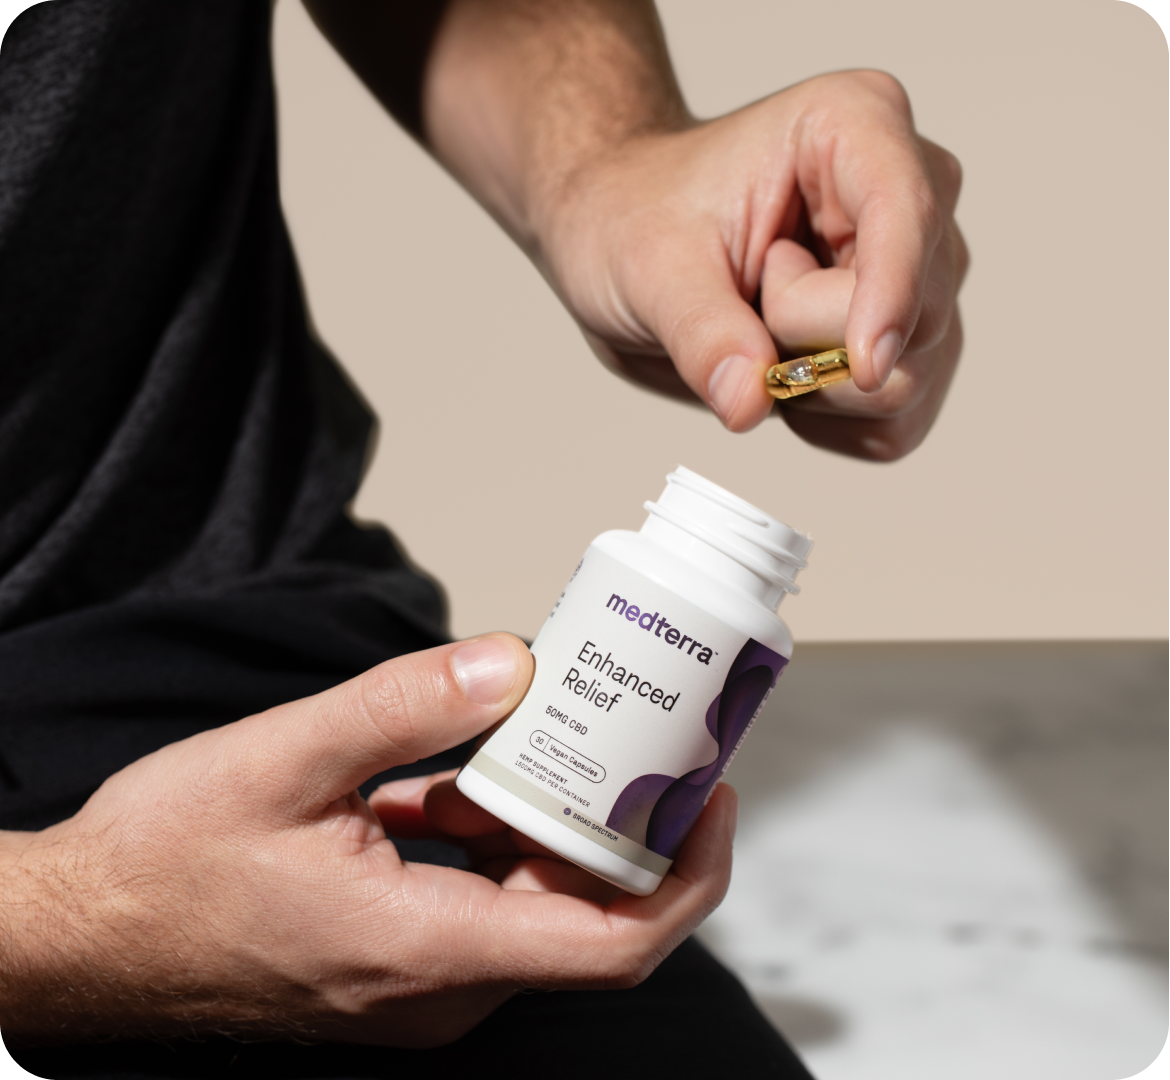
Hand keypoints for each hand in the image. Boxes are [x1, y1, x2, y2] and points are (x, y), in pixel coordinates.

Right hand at [0, 634, 734, 1045]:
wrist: (84, 940)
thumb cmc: (166, 865)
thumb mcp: (283, 759)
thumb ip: (405, 708)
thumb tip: (512, 665)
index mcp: (424, 950)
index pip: (610, 944)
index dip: (686, 875)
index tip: (712, 796)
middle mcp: (437, 989)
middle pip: (586, 916)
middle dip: (630, 826)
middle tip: (646, 736)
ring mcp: (418, 984)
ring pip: (532, 903)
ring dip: (554, 823)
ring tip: (563, 735)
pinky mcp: (397, 962)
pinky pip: (479, 900)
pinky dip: (492, 836)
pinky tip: (458, 774)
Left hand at [540, 70, 966, 458]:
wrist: (624, 243)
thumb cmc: (637, 217)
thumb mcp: (648, 267)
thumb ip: (701, 334)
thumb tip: (747, 404)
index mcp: (856, 125)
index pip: (908, 213)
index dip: (891, 295)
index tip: (863, 367)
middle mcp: (910, 193)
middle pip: (914, 317)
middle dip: (813, 342)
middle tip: (737, 301)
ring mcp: (920, 275)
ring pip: (909, 378)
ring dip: (816, 385)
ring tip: (755, 325)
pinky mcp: (911, 343)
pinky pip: (897, 421)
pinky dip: (830, 422)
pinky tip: (781, 373)